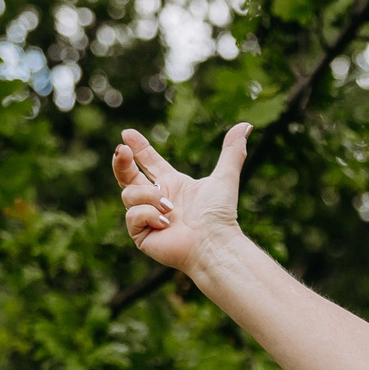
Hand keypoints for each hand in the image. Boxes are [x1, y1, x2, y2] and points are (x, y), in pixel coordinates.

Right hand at [112, 122, 250, 276]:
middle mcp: (156, 199)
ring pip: (129, 194)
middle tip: (121, 150)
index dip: (138, 147)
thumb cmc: (220, 215)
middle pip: (127, 176)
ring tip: (170, 207)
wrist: (214, 244)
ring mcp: (147, 217)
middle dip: (121, 162)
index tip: (127, 133)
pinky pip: (132, 215)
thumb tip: (246, 125)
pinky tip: (166, 223)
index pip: (149, 162)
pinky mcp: (141, 235)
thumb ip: (232, 151)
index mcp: (172, 184)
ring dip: (149, 196)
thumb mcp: (225, 177)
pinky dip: (149, 215)